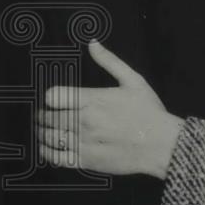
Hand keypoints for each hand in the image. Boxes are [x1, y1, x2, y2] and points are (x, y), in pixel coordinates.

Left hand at [37, 41, 183, 178]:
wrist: (162, 144)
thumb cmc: (149, 112)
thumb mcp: (133, 80)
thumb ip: (110, 61)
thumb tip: (93, 43)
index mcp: (93, 100)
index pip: (53, 96)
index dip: (51, 98)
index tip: (54, 100)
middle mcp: (84, 121)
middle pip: (47, 117)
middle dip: (43, 115)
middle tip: (44, 116)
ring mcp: (83, 142)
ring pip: (49, 137)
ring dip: (43, 132)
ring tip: (45, 131)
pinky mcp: (86, 161)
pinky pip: (56, 157)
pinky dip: (47, 152)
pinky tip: (49, 148)